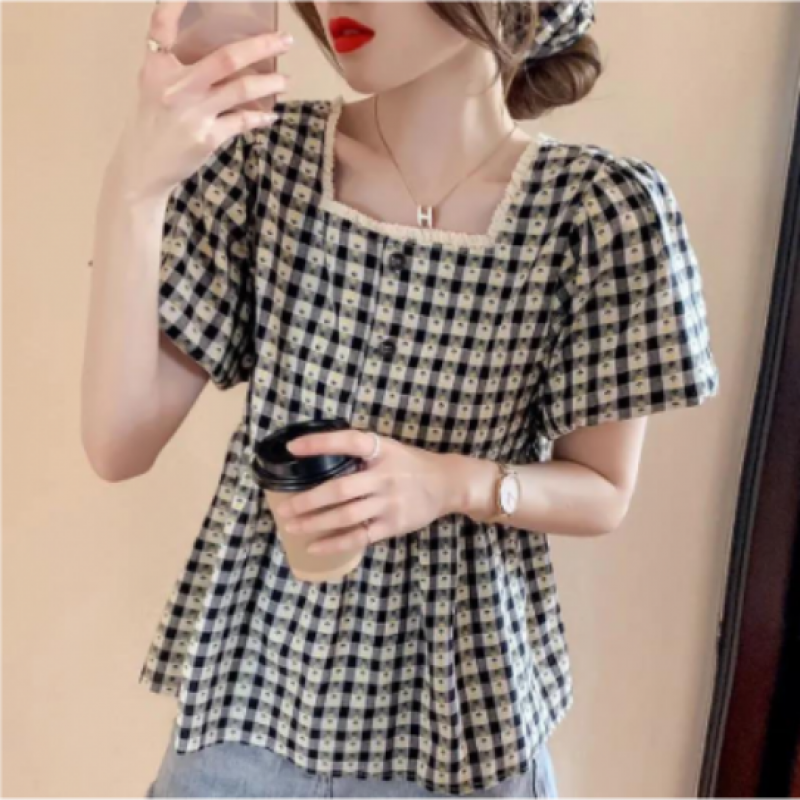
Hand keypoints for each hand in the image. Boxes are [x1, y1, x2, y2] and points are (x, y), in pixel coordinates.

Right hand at [107, 0, 292, 200]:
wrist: (143, 167)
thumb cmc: (154, 123)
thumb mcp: (155, 86)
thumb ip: (178, 66)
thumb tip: (222, 52)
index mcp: (157, 68)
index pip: (162, 25)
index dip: (175, 3)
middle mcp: (175, 87)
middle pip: (225, 59)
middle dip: (261, 47)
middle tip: (286, 40)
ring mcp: (193, 113)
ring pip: (241, 90)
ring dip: (270, 84)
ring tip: (287, 81)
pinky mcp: (207, 137)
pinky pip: (242, 122)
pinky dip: (259, 117)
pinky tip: (270, 115)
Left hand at [270, 429, 455, 555]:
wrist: (447, 484)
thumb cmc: (409, 464)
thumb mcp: (388, 448)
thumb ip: (359, 452)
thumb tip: (315, 456)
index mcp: (381, 450)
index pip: (348, 441)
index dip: (320, 443)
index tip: (292, 447)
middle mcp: (385, 476)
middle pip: (340, 488)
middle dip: (308, 500)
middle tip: (284, 508)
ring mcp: (389, 502)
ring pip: (345, 515)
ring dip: (315, 522)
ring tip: (291, 526)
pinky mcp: (393, 525)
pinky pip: (359, 536)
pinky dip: (334, 543)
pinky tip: (314, 546)